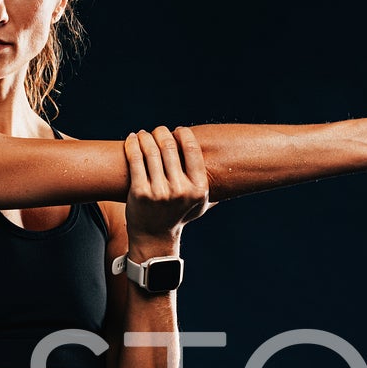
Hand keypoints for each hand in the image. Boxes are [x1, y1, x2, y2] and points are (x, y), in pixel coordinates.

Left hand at [124, 125, 214, 249]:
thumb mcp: (200, 203)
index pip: (192, 149)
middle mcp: (180, 191)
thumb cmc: (179, 214)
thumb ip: (214, 186)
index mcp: (198, 189)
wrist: (155, 235)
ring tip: (143, 135)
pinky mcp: (140, 193)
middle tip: (158, 132)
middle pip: (169, 146)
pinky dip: (132, 144)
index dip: (183, 134)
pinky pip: (135, 159)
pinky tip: (132, 139)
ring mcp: (159, 192)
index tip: (177, 132)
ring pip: (151, 150)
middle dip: (162, 132)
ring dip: (146, 136)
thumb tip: (234, 165)